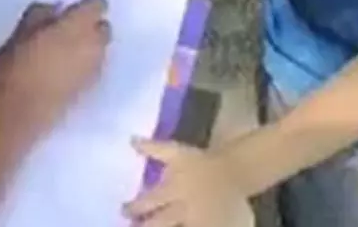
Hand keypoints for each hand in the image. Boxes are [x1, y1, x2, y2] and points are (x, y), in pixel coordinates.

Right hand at [0, 0, 111, 135]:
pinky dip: (83, 66)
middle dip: (91, 26)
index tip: (71, 9)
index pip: (97, 6)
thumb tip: (55, 9)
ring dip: (88, 46)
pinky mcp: (87, 92)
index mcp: (77, 27)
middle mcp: (93, 47)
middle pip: (103, 29)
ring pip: (100, 50)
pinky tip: (62, 71)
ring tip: (62, 51)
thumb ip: (40, 15)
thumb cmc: (11, 70)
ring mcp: (92, 72)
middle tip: (67, 29)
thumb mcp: (18, 34)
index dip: (86, 5)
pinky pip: (92, 69)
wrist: (14, 119)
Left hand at [124, 141, 250, 226]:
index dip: (133, 207)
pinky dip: (182, 226)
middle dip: (145, 225)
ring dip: (160, 226)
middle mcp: (181, 208)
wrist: (234, 170)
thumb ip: (152, 148)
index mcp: (172, 189)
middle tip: (133, 225)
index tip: (123, 210)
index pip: (148, 202)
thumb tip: (131, 140)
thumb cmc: (201, 162)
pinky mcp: (208, 225)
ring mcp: (194, 219)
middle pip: (159, 222)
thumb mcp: (175, 152)